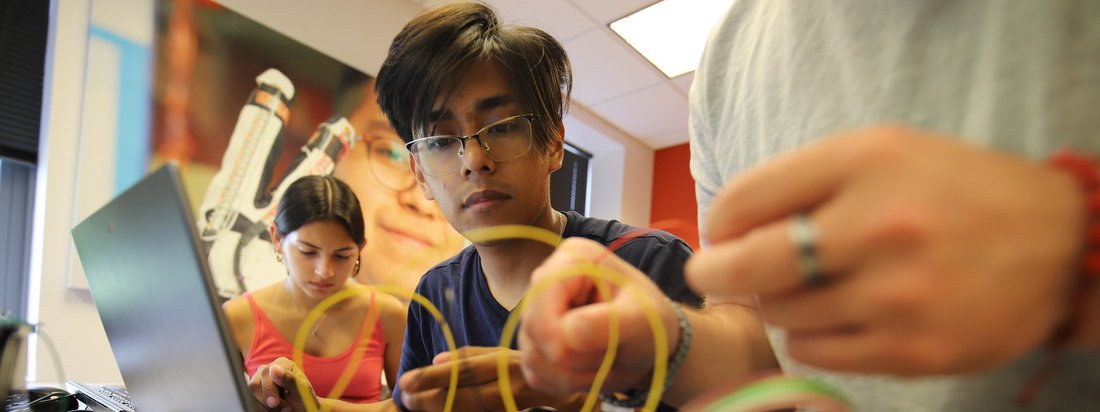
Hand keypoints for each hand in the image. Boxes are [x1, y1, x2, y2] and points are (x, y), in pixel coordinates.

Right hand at [249, 357, 320, 410]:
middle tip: (284, 409)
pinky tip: (272, 411)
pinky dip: (261, 408)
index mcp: (281, 363)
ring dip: (264, 406)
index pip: (266, 373)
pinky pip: (251, 401)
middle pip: (255, 384)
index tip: (274, 403)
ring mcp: (260, 381)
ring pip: (251, 395)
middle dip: (267, 400)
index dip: (268, 389)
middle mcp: (268, 370)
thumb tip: (274, 368)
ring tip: (281, 410)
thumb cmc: (305, 399)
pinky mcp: (256, 393)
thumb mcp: (302, 389)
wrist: (302, 410)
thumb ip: (290, 379)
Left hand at [399, 346, 582, 410]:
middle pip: (465, 395)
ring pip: (472, 409)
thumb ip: (473, 357)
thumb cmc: (535, 371)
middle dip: (429, 399)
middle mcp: (514, 382)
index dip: (432, 376)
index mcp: (508, 361)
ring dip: (440, 409)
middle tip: (405, 398)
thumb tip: (436, 359)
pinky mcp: (519, 410)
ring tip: (416, 405)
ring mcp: (518, 401)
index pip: (466, 368)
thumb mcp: (506, 356)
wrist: (579, 396)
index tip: (405, 381)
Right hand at [518, 238, 679, 396]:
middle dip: (576, 355)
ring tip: (604, 361)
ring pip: (532, 356)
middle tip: (611, 354)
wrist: (649, 345)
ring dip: (573, 373)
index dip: (557, 329)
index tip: (594, 350)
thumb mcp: (643, 320)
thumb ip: (610, 323)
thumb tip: (567, 333)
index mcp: (574, 259)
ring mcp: (536, 314)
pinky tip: (589, 370)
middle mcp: (547, 281)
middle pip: (534, 328)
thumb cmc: (650, 322)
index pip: (542, 291)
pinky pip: (535, 374)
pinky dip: (564, 382)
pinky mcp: (534, 343)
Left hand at [686, 125, 1086, 374]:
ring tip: (806, 289)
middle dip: (715, 272)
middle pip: (747, 266)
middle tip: (713, 275)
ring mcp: (899, 295)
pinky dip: (809, 337)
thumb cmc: (953, 191)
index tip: (723, 233)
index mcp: (867, 161)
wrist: (1060, 244)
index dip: (719, 222)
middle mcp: (882, 226)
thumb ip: (803, 180)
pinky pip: (815, 353)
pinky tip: (834, 317)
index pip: (744, 199)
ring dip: (777, 304)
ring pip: (781, 315)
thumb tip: (725, 229)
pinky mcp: (915, 350)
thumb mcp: (881, 153)